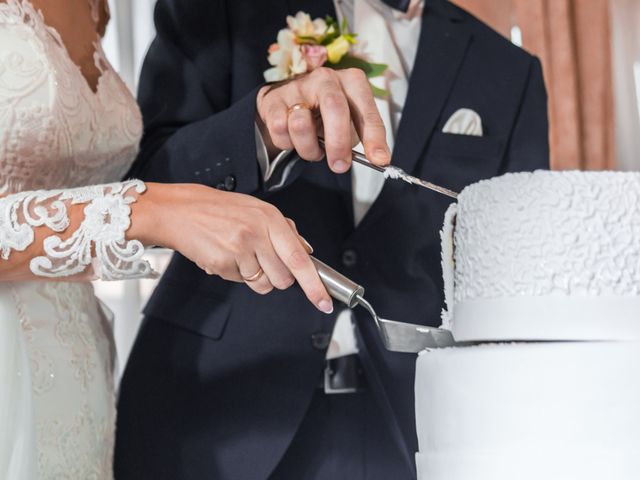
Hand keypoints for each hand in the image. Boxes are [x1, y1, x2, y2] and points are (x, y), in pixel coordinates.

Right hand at [131, 183, 333, 313]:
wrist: (179, 211)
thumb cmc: (218, 209)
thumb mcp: (257, 209)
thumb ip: (285, 230)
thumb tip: (307, 251)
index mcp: (270, 218)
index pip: (300, 259)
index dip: (315, 284)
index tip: (324, 301)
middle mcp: (257, 234)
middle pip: (284, 279)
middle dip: (277, 276)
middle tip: (261, 259)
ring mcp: (239, 250)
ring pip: (263, 284)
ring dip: (256, 277)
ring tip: (241, 255)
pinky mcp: (222, 264)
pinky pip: (240, 282)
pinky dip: (234, 274)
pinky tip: (225, 255)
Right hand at [256, 67, 390, 172]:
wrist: (289, 102)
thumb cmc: (326, 115)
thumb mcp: (349, 122)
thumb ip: (362, 138)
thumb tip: (378, 159)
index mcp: (351, 82)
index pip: (366, 111)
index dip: (374, 137)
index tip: (380, 160)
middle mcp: (325, 78)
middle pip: (334, 108)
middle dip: (338, 143)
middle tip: (339, 166)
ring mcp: (297, 86)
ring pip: (301, 124)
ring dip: (308, 149)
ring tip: (313, 150)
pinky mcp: (274, 99)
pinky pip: (279, 130)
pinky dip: (287, 144)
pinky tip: (293, 140)